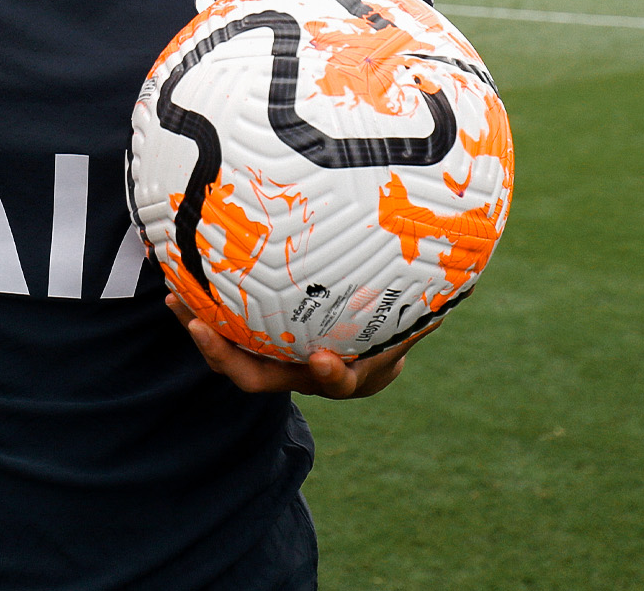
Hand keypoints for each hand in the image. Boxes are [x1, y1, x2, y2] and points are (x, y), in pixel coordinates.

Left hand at [165, 293, 436, 397]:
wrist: (367, 334)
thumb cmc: (398, 319)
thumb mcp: (414, 313)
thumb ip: (430, 297)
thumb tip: (470, 262)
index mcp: (347, 369)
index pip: (338, 381)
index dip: (331, 374)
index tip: (325, 359)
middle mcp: (302, 370)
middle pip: (261, 377)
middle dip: (226, 357)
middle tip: (201, 327)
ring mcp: (274, 355)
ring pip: (232, 352)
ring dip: (200, 327)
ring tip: (173, 293)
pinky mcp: (254, 335)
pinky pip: (223, 323)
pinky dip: (202, 301)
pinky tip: (178, 266)